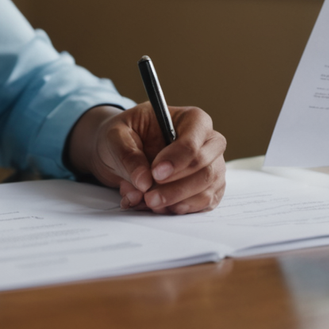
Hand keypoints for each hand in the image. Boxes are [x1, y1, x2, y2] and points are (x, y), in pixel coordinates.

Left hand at [68, 103, 226, 214]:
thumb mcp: (116, 135)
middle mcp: (208, 143)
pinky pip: (203, 205)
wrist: (121, 151)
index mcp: (192, 119)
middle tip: (149, 197)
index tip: (155, 174)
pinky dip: (179, 209)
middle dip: (176, 188)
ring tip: (147, 202)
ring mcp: (212, 167)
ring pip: (205, 192)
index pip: (194, 142)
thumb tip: (144, 182)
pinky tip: (159, 207)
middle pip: (206, 170)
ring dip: (176, 202)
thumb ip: (129, 155)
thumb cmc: (124, 135)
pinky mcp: (208, 189)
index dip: (177, 160)